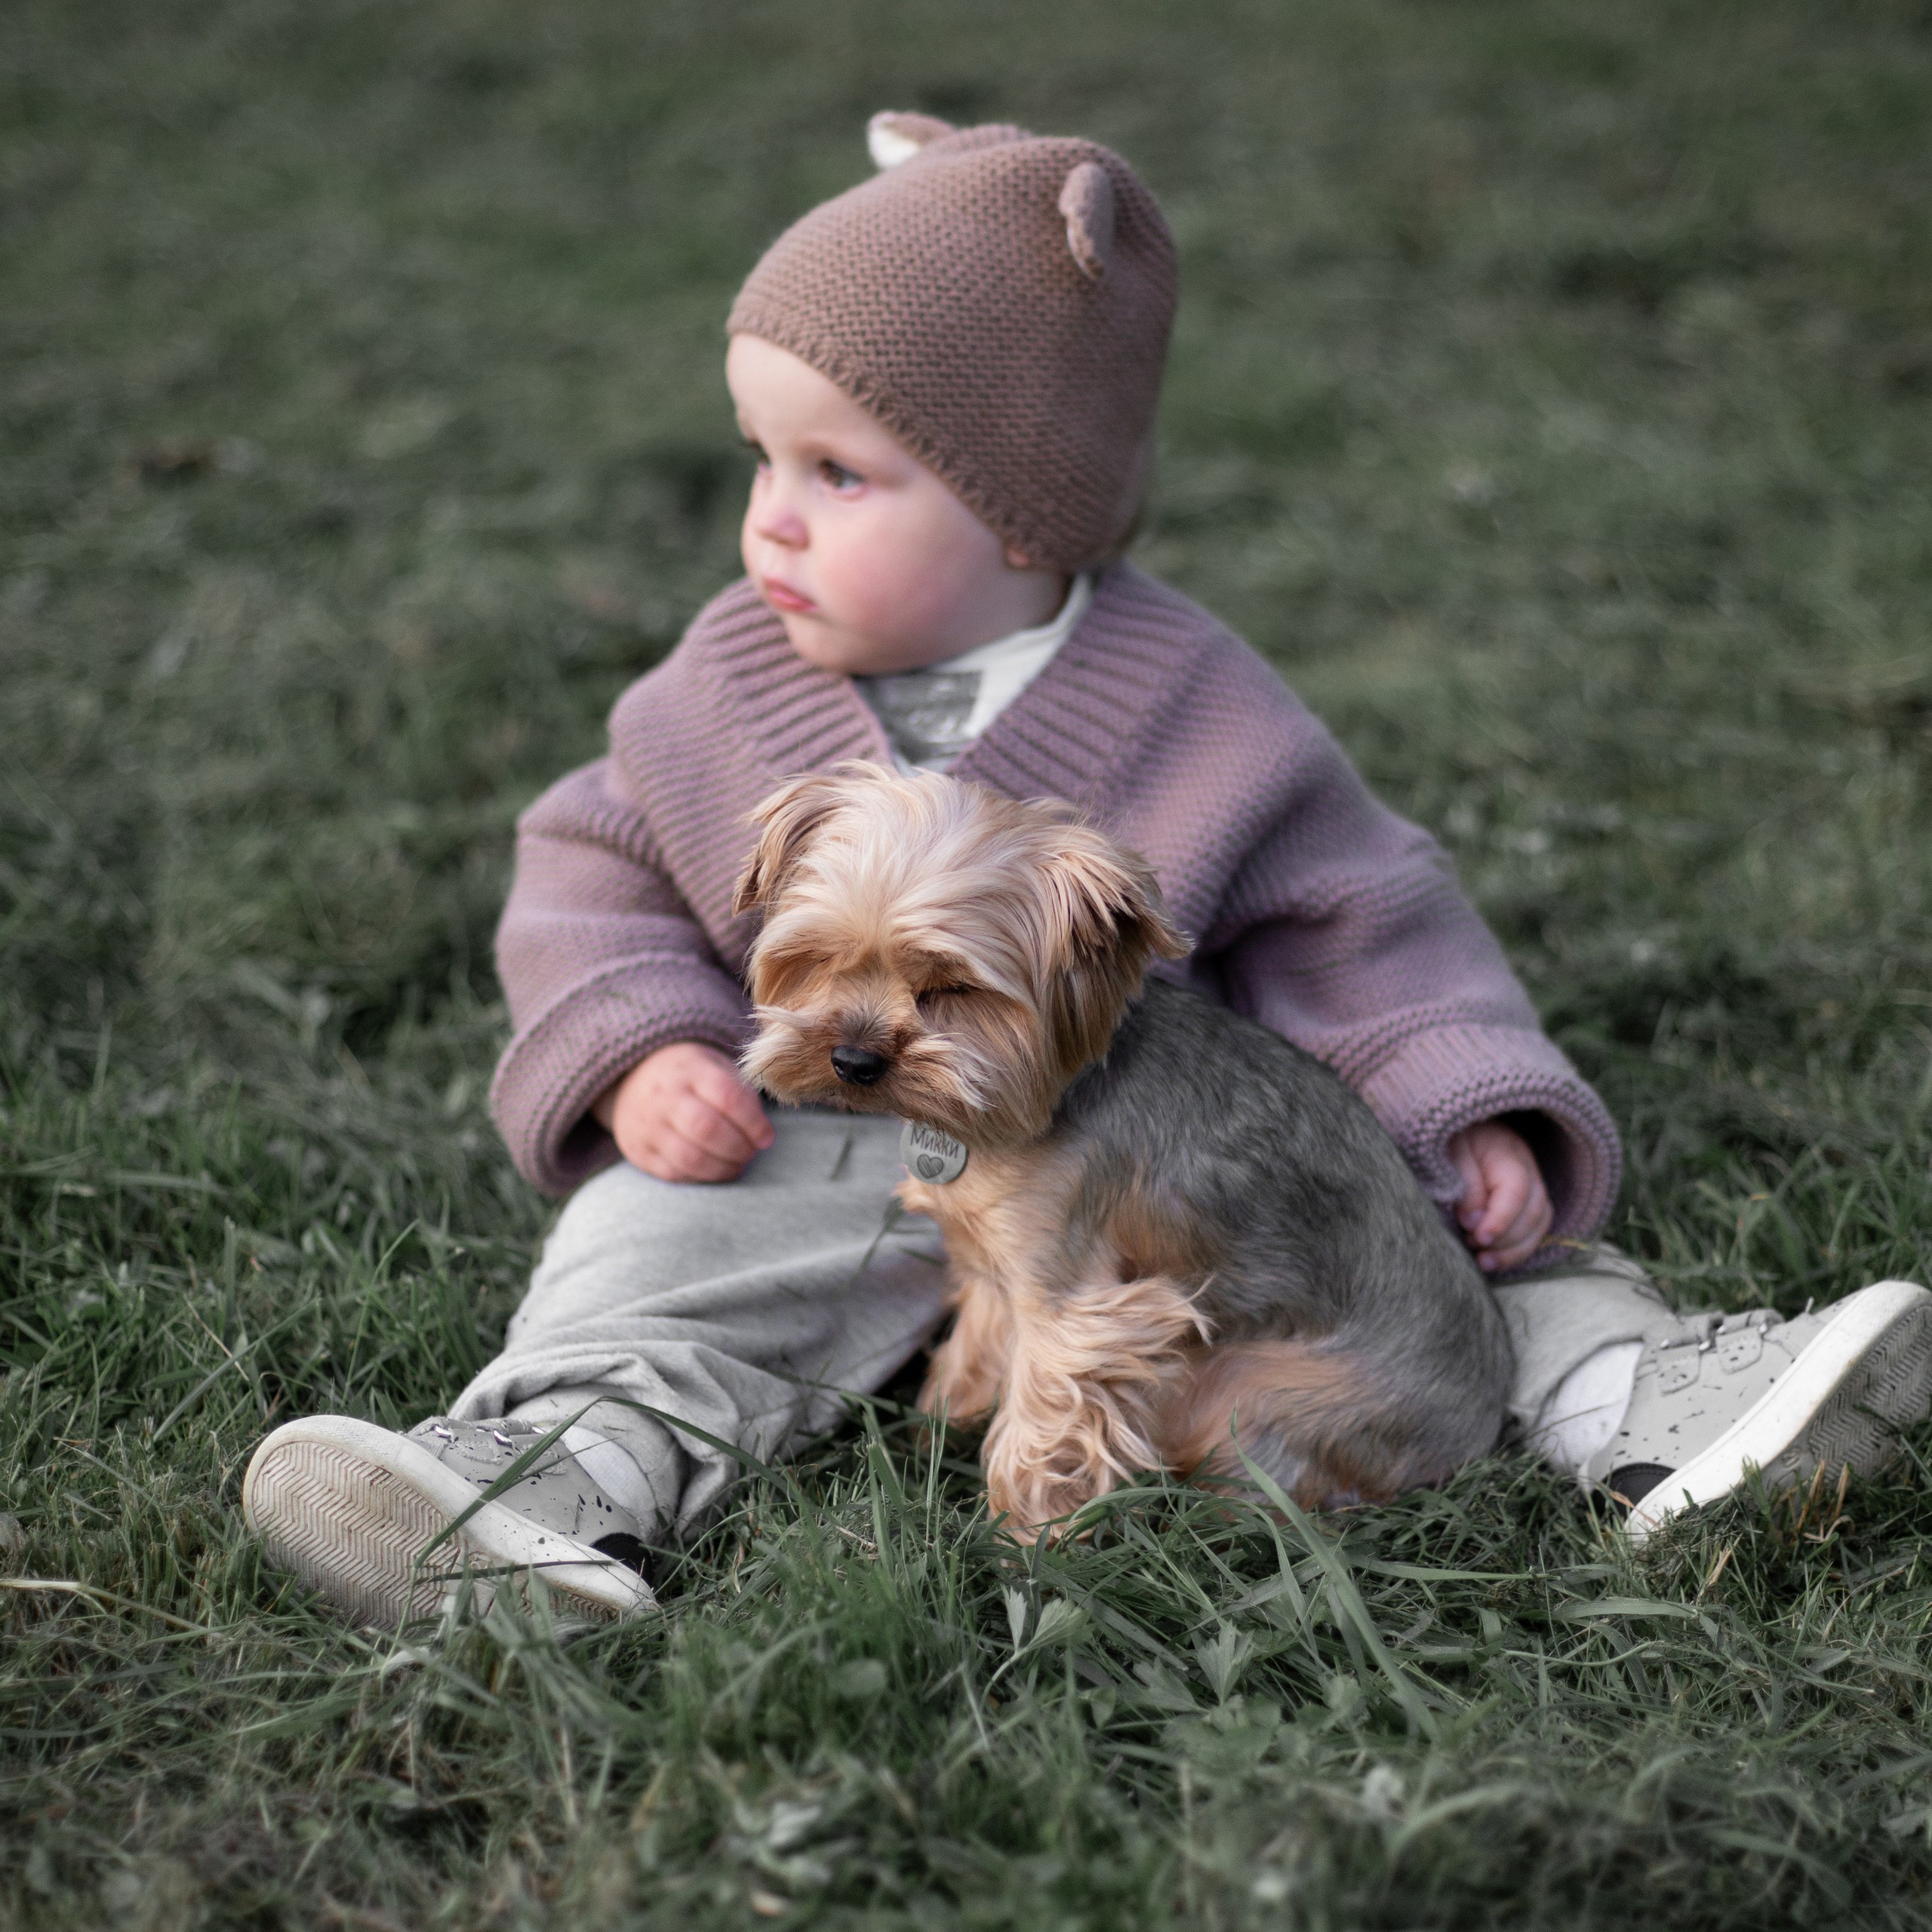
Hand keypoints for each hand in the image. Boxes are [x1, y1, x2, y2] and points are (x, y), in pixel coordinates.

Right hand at [592, 1041, 773, 1183]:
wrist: (636, 1077)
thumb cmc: (691, 1077)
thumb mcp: (717, 1068)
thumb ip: (742, 1097)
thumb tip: (763, 1137)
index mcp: (690, 1070)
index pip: (727, 1097)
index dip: (753, 1123)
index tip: (766, 1137)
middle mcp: (665, 1097)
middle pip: (706, 1129)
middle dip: (738, 1148)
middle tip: (751, 1153)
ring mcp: (647, 1125)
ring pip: (689, 1158)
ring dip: (722, 1169)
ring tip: (736, 1165)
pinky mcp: (638, 1151)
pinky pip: (674, 1173)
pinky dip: (700, 1177)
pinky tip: (713, 1169)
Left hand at [1446, 1119, 1552, 1272]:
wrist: (1459, 1127)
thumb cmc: (1449, 1137)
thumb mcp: (1449, 1150)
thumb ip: (1463, 1182)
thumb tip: (1473, 1221)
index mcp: (1507, 1150)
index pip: (1517, 1190)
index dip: (1501, 1219)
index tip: (1479, 1238)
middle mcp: (1528, 1168)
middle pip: (1534, 1211)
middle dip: (1507, 1239)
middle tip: (1475, 1248)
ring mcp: (1533, 1184)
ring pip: (1540, 1224)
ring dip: (1515, 1250)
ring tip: (1484, 1262)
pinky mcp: (1527, 1200)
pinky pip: (1535, 1229)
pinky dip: (1518, 1249)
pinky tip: (1496, 1259)